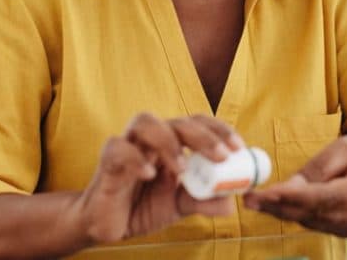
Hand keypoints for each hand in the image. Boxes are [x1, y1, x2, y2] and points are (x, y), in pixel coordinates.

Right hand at [77, 113, 245, 243]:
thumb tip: (231, 202)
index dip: (218, 130)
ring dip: (169, 142)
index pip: (197, 123)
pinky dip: (135, 159)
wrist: (108, 225)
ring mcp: (128, 146)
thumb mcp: (179, 206)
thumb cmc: (143, 206)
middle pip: (176, 120)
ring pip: (145, 121)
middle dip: (202, 135)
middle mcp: (151, 139)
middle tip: (221, 156)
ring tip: (183, 169)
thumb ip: (203, 201)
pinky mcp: (108, 162)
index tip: (238, 148)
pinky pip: (118, 149)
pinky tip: (149, 175)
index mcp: (171, 143)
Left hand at [243, 134, 346, 236]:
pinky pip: (315, 223)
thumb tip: (290, 186)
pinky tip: (274, 205)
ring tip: (255, 200)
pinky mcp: (346, 232)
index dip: (294, 197)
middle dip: (277, 207)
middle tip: (249, 198)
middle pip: (314, 214)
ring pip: (310, 221)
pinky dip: (294, 214)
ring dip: (281, 212)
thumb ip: (321, 166)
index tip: (267, 193)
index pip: (326, 197)